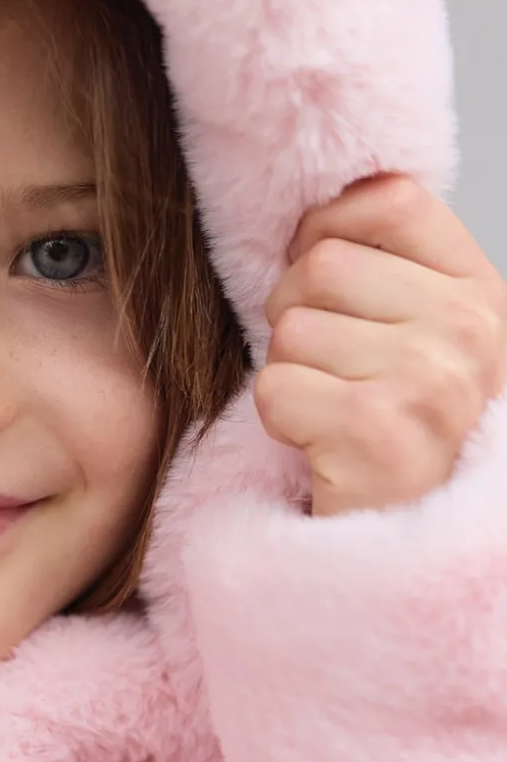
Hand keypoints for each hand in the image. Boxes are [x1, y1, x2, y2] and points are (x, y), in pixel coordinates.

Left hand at [256, 175, 506, 515]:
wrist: (417, 560)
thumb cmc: (409, 451)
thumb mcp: (433, 351)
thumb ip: (397, 281)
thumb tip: (315, 216)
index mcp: (486, 299)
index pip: (391, 201)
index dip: (328, 231)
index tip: (320, 286)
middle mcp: (470, 331)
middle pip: (322, 265)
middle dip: (295, 316)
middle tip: (321, 375)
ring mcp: (430, 380)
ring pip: (291, 330)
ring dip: (287, 376)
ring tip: (328, 418)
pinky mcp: (377, 431)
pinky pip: (275, 388)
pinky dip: (278, 421)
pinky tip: (319, 449)